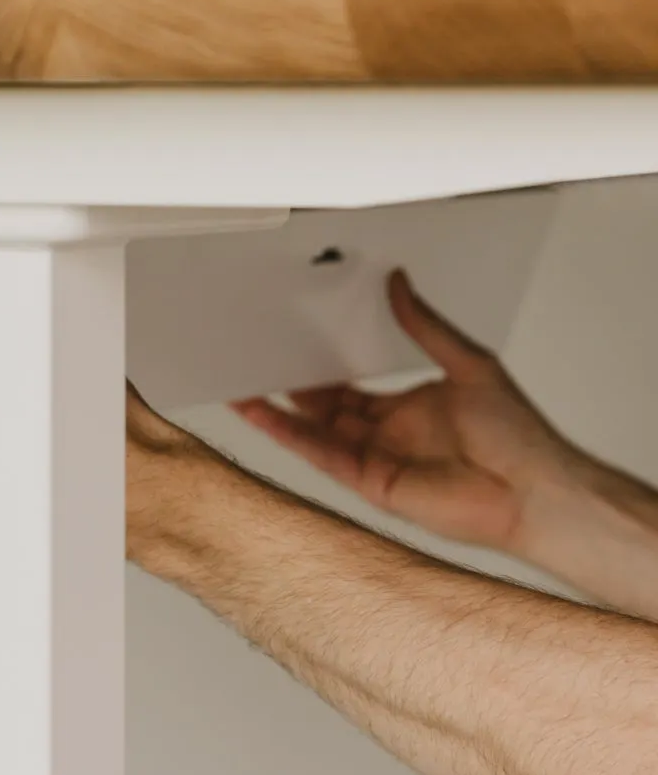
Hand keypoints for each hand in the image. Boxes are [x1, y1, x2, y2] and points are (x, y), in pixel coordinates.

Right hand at [231, 270, 584, 553]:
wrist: (536, 489)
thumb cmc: (520, 439)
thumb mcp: (469, 363)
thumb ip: (425, 326)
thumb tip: (400, 285)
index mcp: (410, 408)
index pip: (351, 384)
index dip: (320, 366)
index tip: (292, 344)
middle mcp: (387, 433)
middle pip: (324, 406)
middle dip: (288, 385)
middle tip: (255, 361)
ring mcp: (375, 459)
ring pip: (313, 430)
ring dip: (276, 411)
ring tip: (239, 387)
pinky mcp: (370, 482)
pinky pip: (320, 454)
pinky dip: (289, 434)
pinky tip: (264, 415)